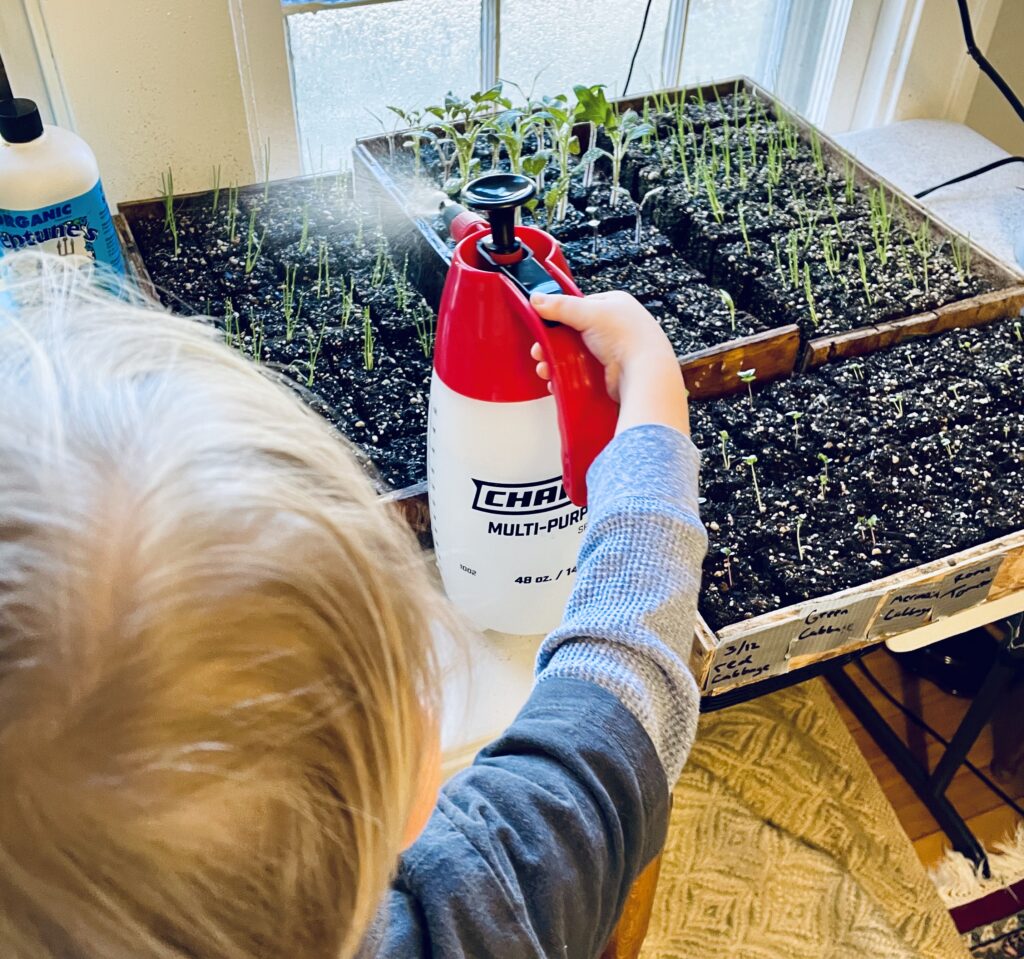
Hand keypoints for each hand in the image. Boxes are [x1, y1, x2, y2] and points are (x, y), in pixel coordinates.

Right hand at [530, 290, 689, 435]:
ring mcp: (611, 352)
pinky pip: (581, 372)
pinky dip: (567, 376)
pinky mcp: (608, 374)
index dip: (559, 315)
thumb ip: (560, 305)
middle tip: (540, 350)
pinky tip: (557, 379)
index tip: (543, 324)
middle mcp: (615, 327)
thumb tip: (537, 299)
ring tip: (544, 368)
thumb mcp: (589, 313)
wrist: (644, 375)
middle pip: (573, 333)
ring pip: (574, 355)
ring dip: (555, 361)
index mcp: (615, 305)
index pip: (579, 306)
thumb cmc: (629, 338)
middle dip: (552, 343)